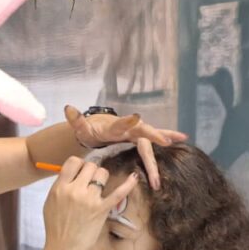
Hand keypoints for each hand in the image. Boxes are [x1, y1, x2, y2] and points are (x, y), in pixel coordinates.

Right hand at [41, 156, 138, 249]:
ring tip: (99, 188)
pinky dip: (127, 184)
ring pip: (102, 173)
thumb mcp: (50, 203)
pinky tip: (133, 177)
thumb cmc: (55, 228)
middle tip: (91, 182)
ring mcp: (90, 200)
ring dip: (102, 178)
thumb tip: (72, 174)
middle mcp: (75, 191)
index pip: (73, 162)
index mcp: (60, 188)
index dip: (79, 164)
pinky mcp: (102, 210)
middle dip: (92, 171)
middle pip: (90, 166)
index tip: (81, 172)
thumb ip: (60, 187)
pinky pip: (118, 192)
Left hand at [64, 105, 186, 189]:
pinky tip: (181, 139)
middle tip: (166, 142)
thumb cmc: (88, 130)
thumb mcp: (80, 127)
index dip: (128, 122)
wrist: (94, 129)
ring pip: (151, 136)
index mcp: (114, 126)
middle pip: (143, 132)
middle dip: (154, 136)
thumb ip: (75, 120)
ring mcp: (135, 131)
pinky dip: (167, 137)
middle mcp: (128, 127)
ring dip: (165, 138)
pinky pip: (153, 140)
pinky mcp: (138, 137)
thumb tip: (68, 107)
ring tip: (181, 139)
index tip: (137, 117)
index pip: (121, 124)